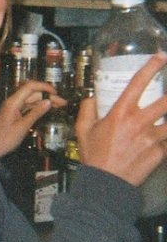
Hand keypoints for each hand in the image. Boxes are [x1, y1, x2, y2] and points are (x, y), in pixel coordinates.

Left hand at [0, 80, 64, 157]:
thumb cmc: (6, 138)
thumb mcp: (23, 126)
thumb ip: (36, 113)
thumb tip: (49, 102)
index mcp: (13, 102)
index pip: (30, 86)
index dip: (44, 87)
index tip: (56, 92)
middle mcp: (13, 102)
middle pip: (33, 93)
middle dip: (48, 96)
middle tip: (63, 103)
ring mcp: (14, 107)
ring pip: (32, 100)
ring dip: (45, 101)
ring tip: (60, 106)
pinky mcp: (15, 113)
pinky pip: (28, 107)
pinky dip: (38, 107)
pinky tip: (48, 109)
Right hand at [76, 52, 166, 186]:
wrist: (106, 184)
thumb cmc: (94, 156)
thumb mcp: (83, 130)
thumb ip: (87, 110)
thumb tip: (93, 97)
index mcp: (120, 114)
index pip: (138, 84)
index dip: (151, 67)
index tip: (161, 56)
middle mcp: (140, 123)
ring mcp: (153, 138)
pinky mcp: (160, 152)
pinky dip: (166, 139)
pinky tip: (160, 138)